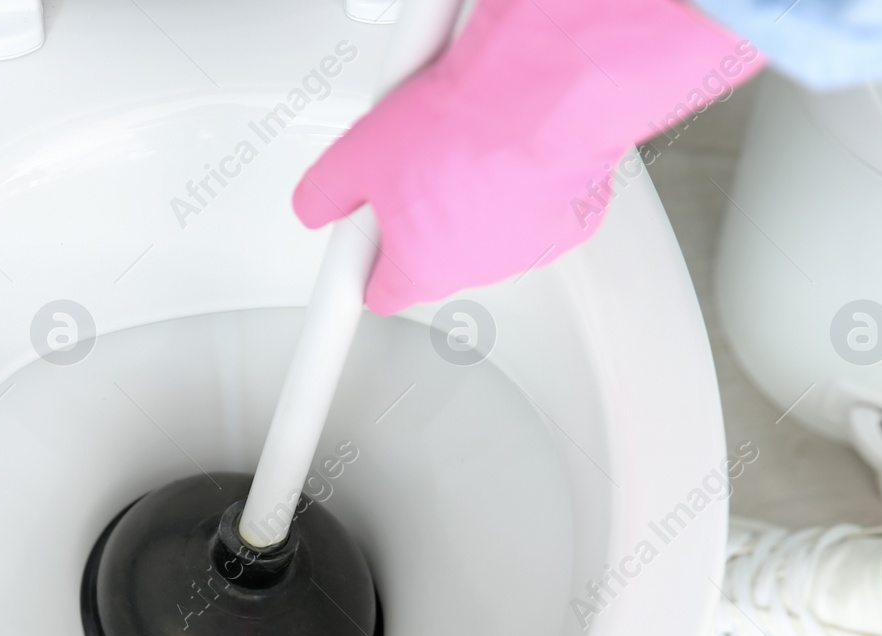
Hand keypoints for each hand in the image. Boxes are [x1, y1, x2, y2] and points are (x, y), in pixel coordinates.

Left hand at [293, 0, 762, 313]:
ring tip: (467, 145)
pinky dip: (524, 184)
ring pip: (486, 232)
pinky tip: (514, 148)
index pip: (381, 294)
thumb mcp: (358, 154)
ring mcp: (526, 249)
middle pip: (435, 255)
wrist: (542, 95)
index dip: (368, 265)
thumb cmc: (462, 128)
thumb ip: (325, 192)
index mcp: (421, 270)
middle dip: (423, 216)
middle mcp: (475, 271)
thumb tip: (313, 206)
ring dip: (473, 199)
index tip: (362, 253)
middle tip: (416, 164)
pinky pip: (535, 208)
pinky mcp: (568, 221)